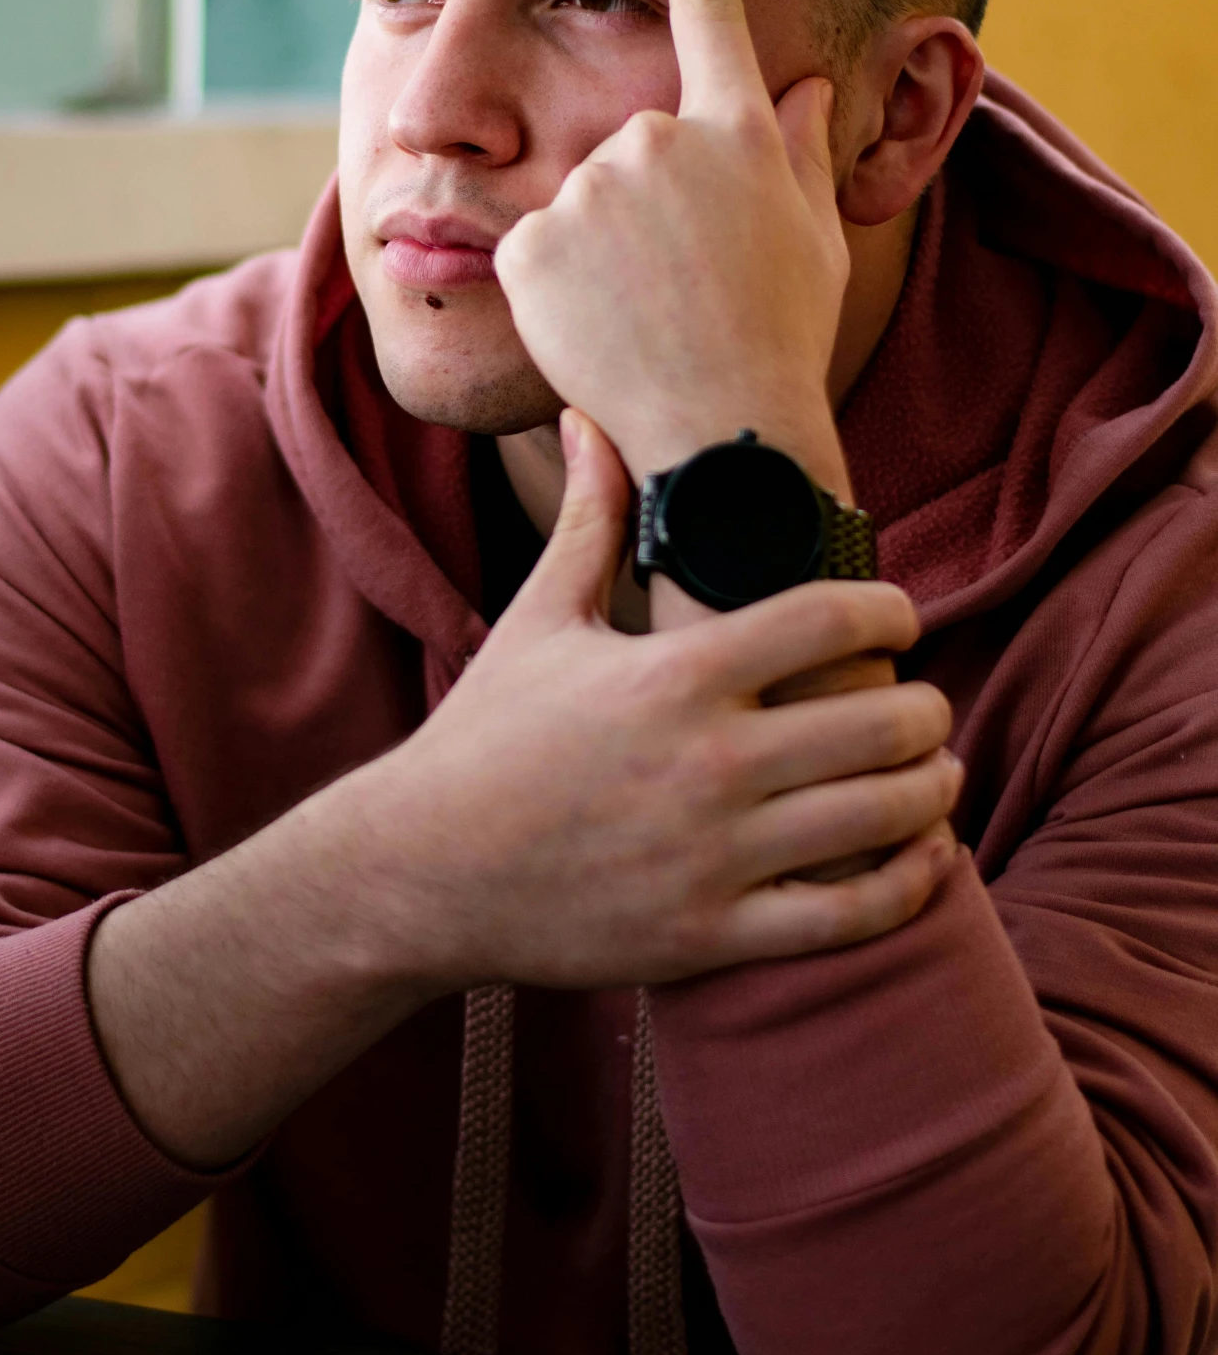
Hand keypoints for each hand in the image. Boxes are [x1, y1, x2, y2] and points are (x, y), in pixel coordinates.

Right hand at [364, 412, 957, 990]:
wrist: (421, 872)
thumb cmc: (484, 738)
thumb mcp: (538, 619)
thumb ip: (587, 520)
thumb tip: (586, 419)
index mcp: (675, 673)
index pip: (831, 618)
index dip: (890, 610)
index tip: (900, 617)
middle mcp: (709, 760)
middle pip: (882, 721)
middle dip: (924, 708)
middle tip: (922, 704)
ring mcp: (716, 854)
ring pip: (884, 816)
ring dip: (930, 789)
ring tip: (933, 771)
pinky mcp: (714, 936)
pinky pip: (851, 916)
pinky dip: (910, 883)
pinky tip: (923, 855)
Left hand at [493, 0, 848, 491]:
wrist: (719, 434)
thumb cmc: (777, 342)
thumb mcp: (811, 242)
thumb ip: (802, 152)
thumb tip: (810, 84)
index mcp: (736, 132)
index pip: (713, 6)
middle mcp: (659, 140)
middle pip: (627, 142)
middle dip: (641, 201)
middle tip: (679, 280)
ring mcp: (592, 187)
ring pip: (576, 199)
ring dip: (597, 248)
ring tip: (639, 312)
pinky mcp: (533, 241)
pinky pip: (532, 250)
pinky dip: (553, 287)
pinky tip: (594, 326)